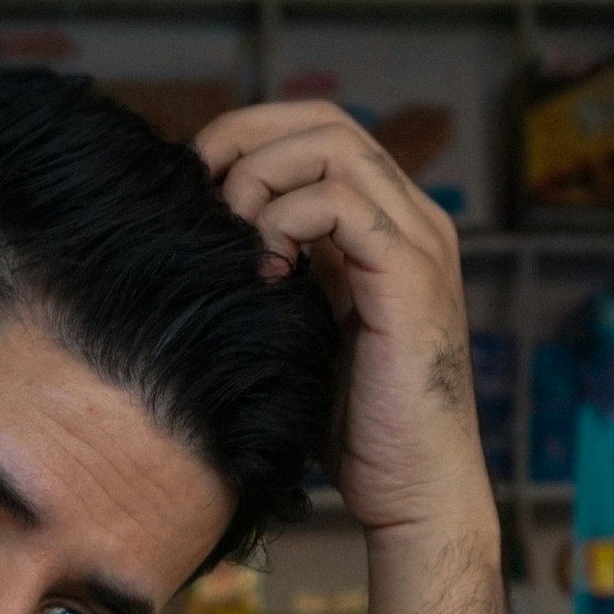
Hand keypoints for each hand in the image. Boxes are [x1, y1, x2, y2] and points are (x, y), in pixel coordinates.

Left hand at [196, 98, 507, 613]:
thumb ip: (276, 271)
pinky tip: (265, 269)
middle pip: (324, 120)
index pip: (318, 130)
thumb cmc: (351, 426)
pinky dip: (286, 220)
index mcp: (386, 224)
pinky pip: (340, 204)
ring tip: (234, 232)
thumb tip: (203, 232)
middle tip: (199, 190)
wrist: (412, 492)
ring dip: (262, 177)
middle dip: (245, 139)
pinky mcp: (411, 276)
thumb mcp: (299, 326)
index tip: (195, 184)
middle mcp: (412, 218)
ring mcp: (418, 242)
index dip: (248, 137)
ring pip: (333, 145)